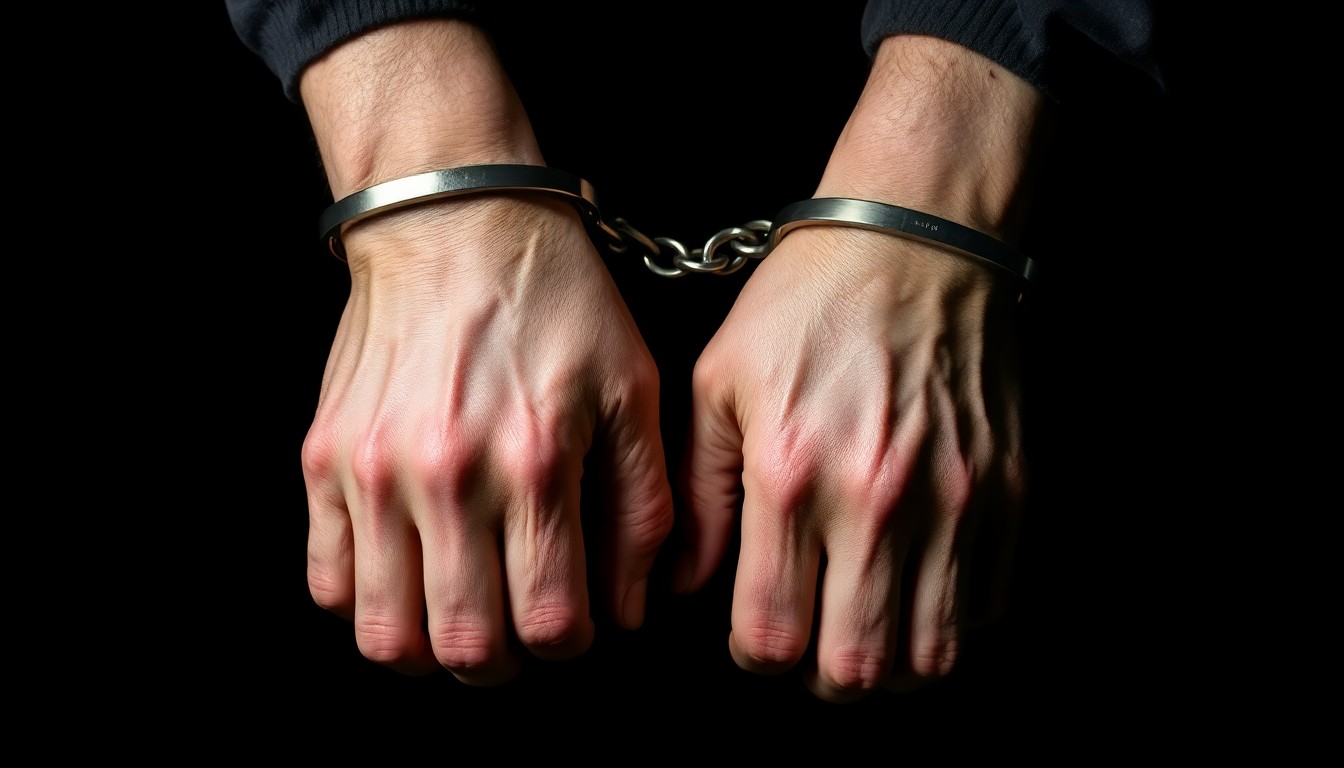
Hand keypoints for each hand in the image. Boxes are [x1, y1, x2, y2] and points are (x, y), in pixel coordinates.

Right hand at [295, 19, 673, 684]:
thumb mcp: (632, 387)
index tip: (576, 619)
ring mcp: (374, 471)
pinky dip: (364, 601)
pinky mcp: (323, 458)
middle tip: (516, 631)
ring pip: (384, 631)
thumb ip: (641, 508)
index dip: (571, 644)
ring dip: (429, 645)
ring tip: (456, 613)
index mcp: (536, 461)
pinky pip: (325, 578)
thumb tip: (631, 610)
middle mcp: (447, 477)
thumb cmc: (557, 300)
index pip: (551, 623)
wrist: (455, 219)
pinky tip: (404, 574)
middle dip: (502, 661)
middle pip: (463, 645)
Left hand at [673, 33, 1041, 700]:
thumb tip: (684, 584)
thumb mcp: (720, 381)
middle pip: (856, 669)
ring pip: (931, 655)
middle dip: (823, 675)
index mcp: (792, 475)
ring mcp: (954, 500)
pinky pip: (988, 605)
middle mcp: (876, 500)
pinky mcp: (1009, 491)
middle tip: (813, 639)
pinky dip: (951, 617)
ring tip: (867, 623)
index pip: (771, 636)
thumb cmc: (806, 304)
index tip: (757, 631)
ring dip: (891, 661)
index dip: (756, 656)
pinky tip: (919, 583)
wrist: (916, 241)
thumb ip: (698, 492)